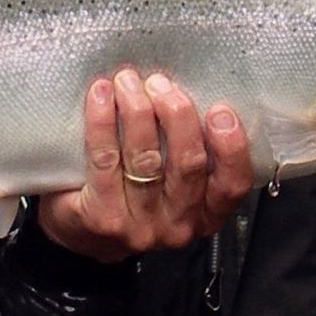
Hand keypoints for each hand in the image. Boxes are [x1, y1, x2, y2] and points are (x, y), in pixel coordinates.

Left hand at [38, 67, 255, 262]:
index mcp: (206, 212)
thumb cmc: (134, 195)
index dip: (231, 147)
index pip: (232, 184)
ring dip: (137, 111)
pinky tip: (101, 96)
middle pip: (188, 164)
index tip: (220, 110)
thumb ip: (190, 149)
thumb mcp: (175, 182)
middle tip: (161, 84)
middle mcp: (177, 222)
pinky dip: (103, 121)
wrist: (84, 233)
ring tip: (128, 82)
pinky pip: (105, 159)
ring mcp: (139, 223)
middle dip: (177, 114)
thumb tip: (195, 90)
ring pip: (146, 158)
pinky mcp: (102, 216)